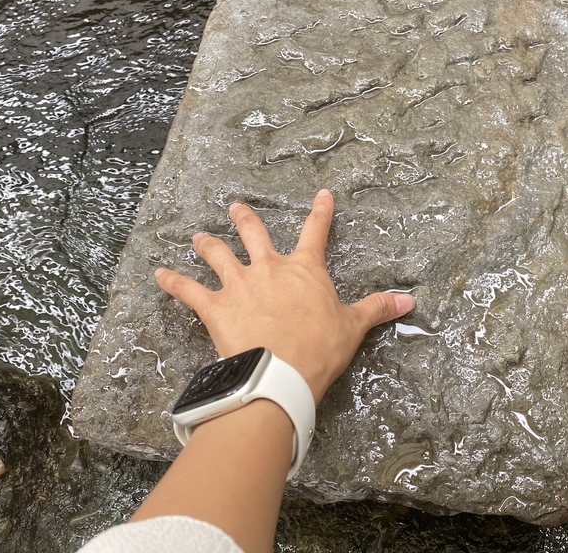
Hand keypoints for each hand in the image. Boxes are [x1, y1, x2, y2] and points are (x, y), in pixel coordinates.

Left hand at [154, 189, 414, 403]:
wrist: (279, 373)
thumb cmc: (318, 349)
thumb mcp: (352, 327)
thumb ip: (377, 308)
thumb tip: (409, 300)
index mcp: (304, 269)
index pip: (316, 231)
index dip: (320, 211)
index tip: (322, 194)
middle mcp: (268, 268)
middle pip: (255, 233)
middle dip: (245, 218)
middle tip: (236, 205)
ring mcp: (239, 284)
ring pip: (218, 254)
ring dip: (207, 244)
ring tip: (198, 236)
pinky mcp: (214, 307)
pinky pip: (188, 290)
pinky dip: (172, 281)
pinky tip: (158, 273)